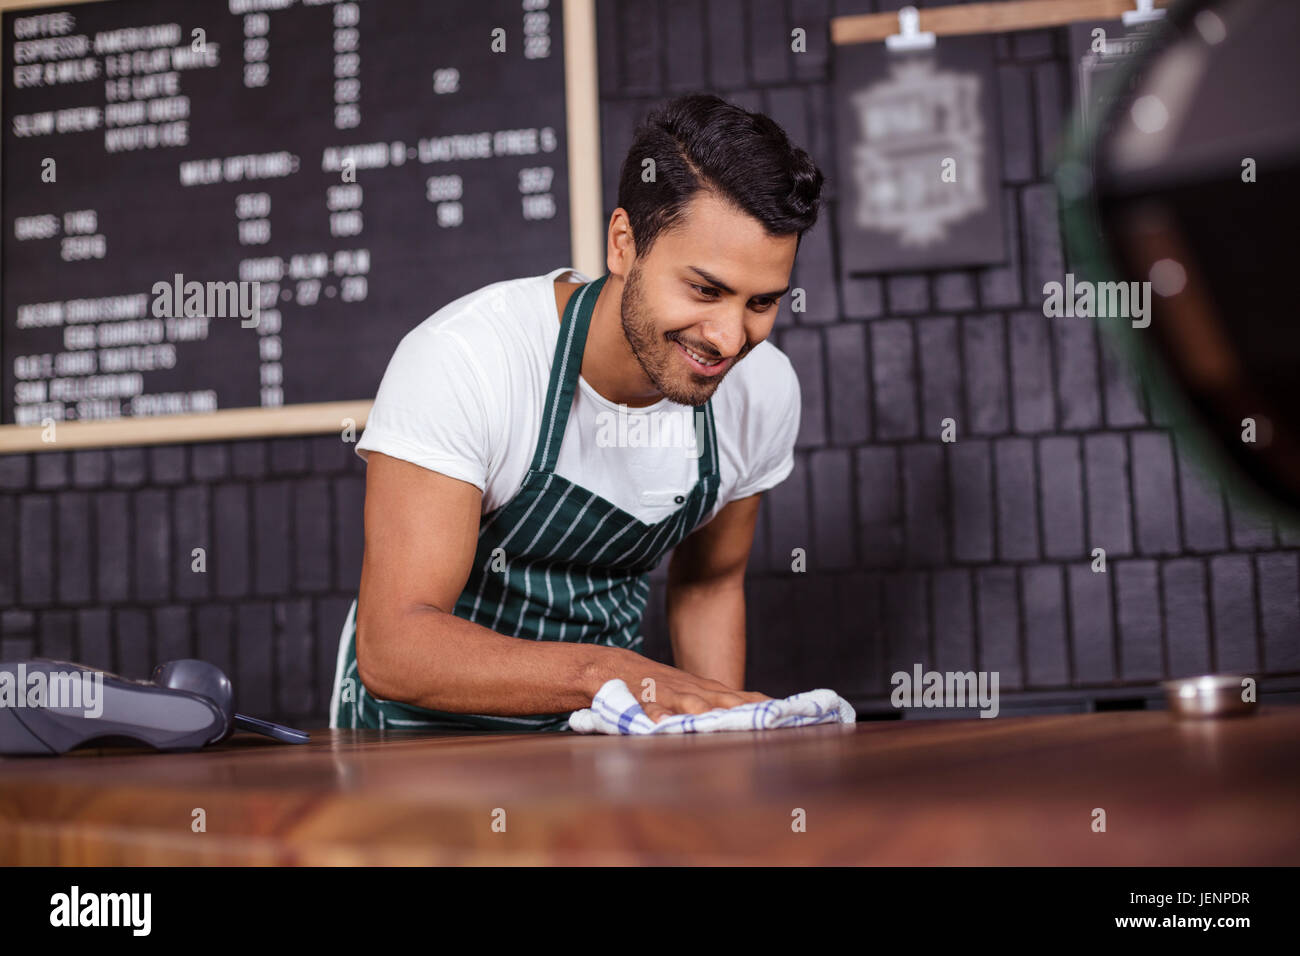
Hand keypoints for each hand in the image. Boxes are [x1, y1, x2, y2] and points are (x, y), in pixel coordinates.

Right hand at [611, 653, 771, 722]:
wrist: (613, 666)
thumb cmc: (659, 685)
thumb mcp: (691, 693)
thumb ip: (717, 704)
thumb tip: (750, 714)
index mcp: (704, 691)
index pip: (739, 697)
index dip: (759, 705)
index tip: (784, 712)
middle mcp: (690, 691)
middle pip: (720, 700)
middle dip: (739, 710)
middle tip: (761, 720)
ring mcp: (666, 694)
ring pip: (687, 703)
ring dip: (701, 711)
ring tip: (712, 721)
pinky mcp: (640, 700)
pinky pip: (649, 708)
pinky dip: (657, 715)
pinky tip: (661, 724)